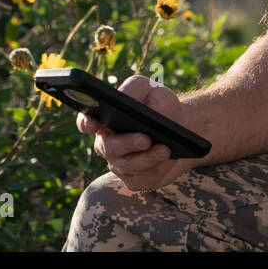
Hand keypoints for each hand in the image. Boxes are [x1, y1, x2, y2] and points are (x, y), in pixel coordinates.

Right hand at [74, 74, 200, 192]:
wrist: (182, 126)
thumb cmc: (160, 105)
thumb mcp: (149, 88)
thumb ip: (133, 89)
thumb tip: (123, 98)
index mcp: (104, 119)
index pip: (86, 122)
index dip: (86, 123)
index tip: (94, 123)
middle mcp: (107, 144)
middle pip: (108, 147)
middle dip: (127, 143)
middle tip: (145, 139)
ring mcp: (120, 164)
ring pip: (128, 166)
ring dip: (148, 158)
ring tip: (165, 149)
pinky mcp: (136, 179)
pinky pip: (144, 179)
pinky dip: (158, 168)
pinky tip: (169, 159)